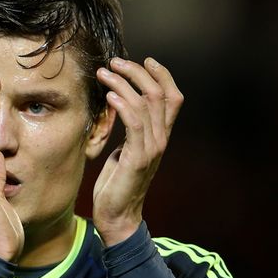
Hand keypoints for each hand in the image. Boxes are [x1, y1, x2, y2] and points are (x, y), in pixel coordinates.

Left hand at [93, 57, 182, 245]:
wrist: (118, 217)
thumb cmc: (118, 183)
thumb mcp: (126, 150)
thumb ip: (131, 130)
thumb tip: (120, 105)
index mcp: (161, 135)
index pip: (173, 97)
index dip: (163, 75)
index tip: (145, 60)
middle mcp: (161, 139)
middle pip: (159, 93)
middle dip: (137, 73)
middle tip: (114, 63)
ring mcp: (152, 148)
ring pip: (145, 104)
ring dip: (123, 84)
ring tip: (104, 74)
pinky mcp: (138, 158)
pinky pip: (134, 124)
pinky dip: (123, 106)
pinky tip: (110, 96)